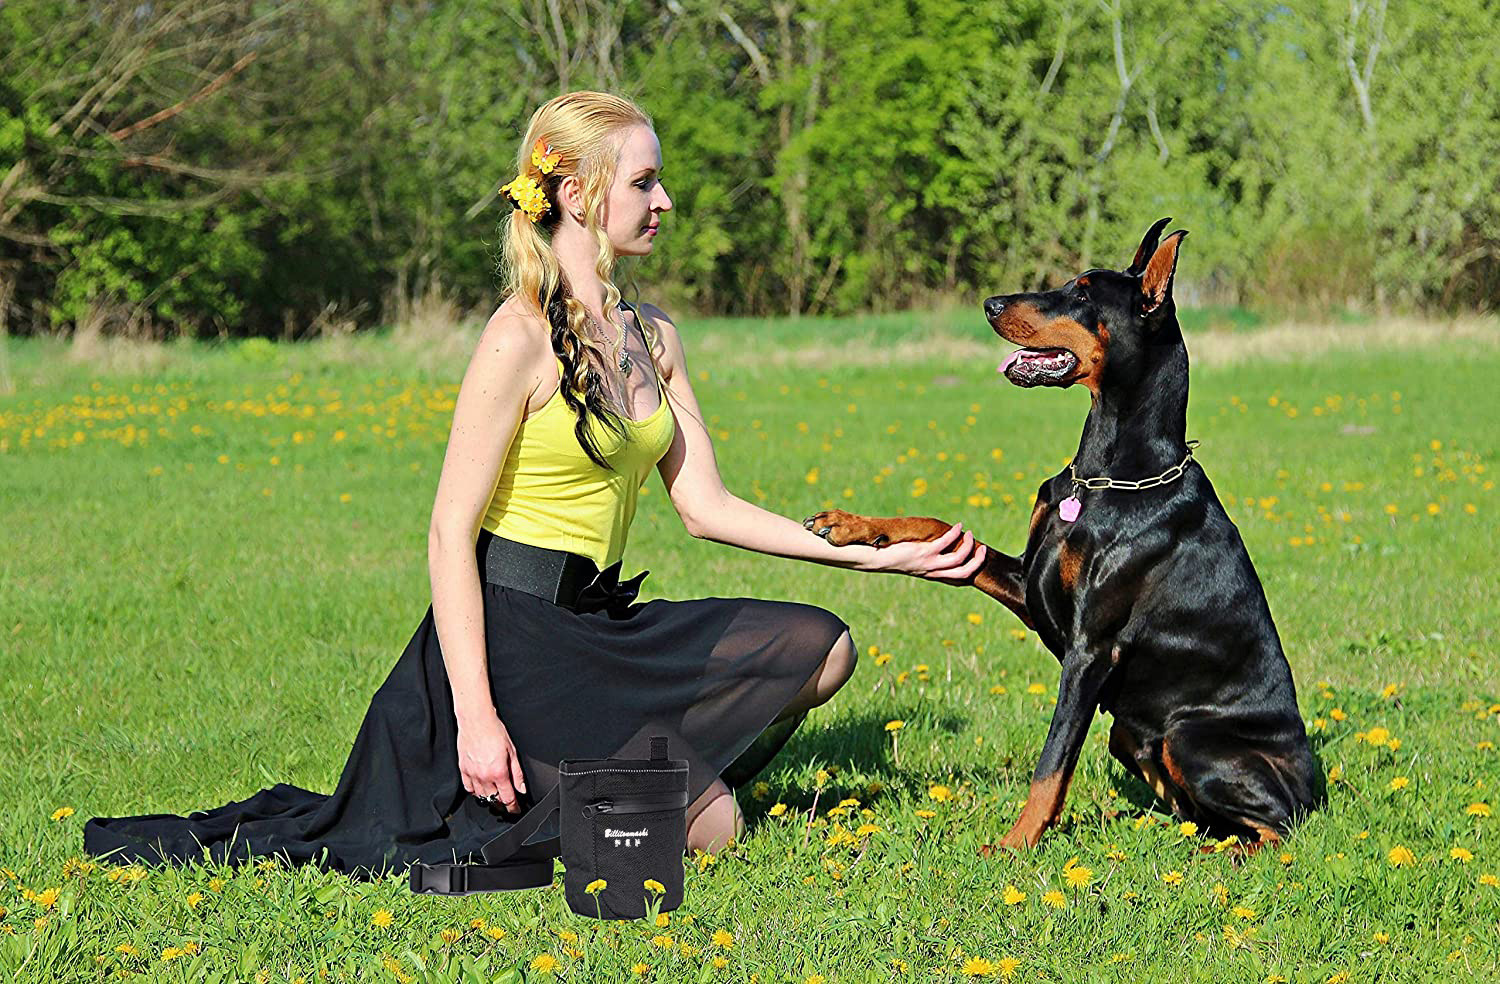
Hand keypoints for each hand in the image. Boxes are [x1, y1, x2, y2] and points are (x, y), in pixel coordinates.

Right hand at [456, 711, 527, 813]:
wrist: (476, 721)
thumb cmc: (494, 731)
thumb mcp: (512, 752)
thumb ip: (517, 773)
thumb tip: (521, 788)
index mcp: (498, 772)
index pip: (507, 798)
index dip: (513, 807)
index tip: (515, 809)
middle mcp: (484, 776)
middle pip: (493, 799)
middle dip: (501, 804)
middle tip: (506, 803)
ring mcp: (472, 774)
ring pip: (480, 796)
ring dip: (489, 799)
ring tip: (495, 797)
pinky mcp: (463, 769)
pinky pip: (468, 788)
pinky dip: (475, 791)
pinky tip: (480, 789)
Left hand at [863, 521, 986, 584]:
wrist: (879, 558)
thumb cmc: (896, 557)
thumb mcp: (915, 561)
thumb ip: (928, 558)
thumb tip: (937, 547)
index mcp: (933, 575)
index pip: (959, 578)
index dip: (973, 568)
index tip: (978, 556)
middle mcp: (933, 571)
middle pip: (964, 572)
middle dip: (977, 560)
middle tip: (982, 548)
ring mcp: (929, 562)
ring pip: (958, 559)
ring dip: (967, 545)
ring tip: (968, 533)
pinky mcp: (924, 552)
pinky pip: (945, 543)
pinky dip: (954, 534)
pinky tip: (957, 526)